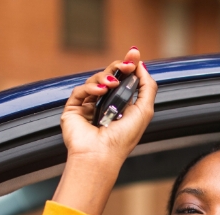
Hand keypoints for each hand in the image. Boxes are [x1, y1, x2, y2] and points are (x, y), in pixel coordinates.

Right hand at [52, 47, 157, 214]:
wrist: (101, 155)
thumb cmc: (123, 138)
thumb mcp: (144, 110)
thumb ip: (147, 87)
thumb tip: (142, 66)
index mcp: (121, 107)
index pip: (123, 81)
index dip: (127, 66)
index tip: (134, 54)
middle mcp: (104, 106)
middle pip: (109, 77)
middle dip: (118, 67)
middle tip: (126, 64)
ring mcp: (87, 108)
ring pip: (94, 81)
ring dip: (105, 78)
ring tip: (112, 85)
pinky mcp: (73, 110)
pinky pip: (80, 91)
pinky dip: (90, 88)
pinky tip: (99, 92)